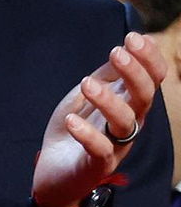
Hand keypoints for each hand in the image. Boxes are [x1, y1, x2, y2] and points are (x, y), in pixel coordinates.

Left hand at [33, 32, 165, 206]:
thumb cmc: (77, 127)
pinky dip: (88, 134)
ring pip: (125, 123)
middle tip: (117, 52)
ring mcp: (115, 145)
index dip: (148, 60)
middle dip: (134, 74)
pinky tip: (73, 121)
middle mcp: (128, 124)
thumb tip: (128, 44)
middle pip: (144, 98)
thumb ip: (108, 74)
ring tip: (87, 83)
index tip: (134, 37)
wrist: (55, 169)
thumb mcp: (89, 94)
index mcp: (128, 103)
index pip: (150, 80)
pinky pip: (100, 150)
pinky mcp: (97, 164)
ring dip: (108, 101)